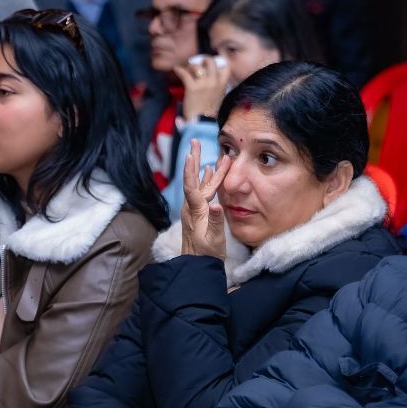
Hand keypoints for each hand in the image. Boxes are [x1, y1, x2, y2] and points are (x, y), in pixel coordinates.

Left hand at [174, 56, 230, 122]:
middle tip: (199, 62)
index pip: (226, 66)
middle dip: (204, 59)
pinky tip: (176, 69)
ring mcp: (203, 84)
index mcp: (222, 84)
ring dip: (191, 66)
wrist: (202, 122)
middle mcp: (214, 82)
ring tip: (188, 68)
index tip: (215, 57)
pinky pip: (184, 73)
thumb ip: (218, 86)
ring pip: (197, 66)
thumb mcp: (219, 96)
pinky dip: (179, 70)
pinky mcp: (192, 87)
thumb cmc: (209, 111)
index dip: (221, 59)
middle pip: (210, 61)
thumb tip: (212, 77)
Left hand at [181, 139, 230, 258]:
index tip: (189, 155)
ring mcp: (196, 209)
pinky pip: (204, 191)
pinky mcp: (200, 212)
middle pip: (194, 179)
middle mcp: (193, 207)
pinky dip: (208, 180)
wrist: (198, 265)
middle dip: (195, 160)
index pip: (191, 187)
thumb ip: (216, 222)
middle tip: (194, 142)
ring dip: (204, 168)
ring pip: (201, 184)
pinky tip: (210, 173)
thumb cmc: (206, 254)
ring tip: (206, 152)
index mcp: (195, 211)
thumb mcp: (213, 240)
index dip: (190, 171)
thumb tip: (217, 205)